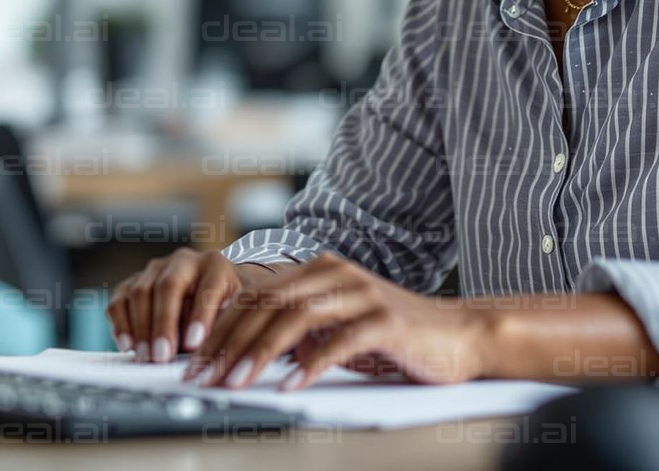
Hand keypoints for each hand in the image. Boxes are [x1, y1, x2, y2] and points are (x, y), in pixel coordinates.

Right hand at [105, 249, 280, 362]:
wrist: (211, 289)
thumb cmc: (227, 305)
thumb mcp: (237, 311)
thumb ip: (226, 327)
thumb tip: (211, 356)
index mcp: (214, 265)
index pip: (208, 286)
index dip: (200, 315)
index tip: (194, 344)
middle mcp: (183, 261)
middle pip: (168, 286)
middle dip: (163, 324)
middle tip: (162, 356)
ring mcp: (155, 269)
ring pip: (140, 292)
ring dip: (140, 328)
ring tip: (146, 357)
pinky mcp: (133, 282)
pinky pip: (120, 300)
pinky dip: (121, 324)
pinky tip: (127, 346)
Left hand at [183, 253, 490, 390]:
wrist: (461, 335)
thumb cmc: (398, 337)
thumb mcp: (340, 327)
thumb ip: (302, 330)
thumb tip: (249, 351)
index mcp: (322, 270)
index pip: (259, 296)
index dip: (223, 329)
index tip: (197, 361)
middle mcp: (339, 274)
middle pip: (269, 305)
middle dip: (230, 343)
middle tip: (203, 375)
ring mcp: (363, 294)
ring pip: (296, 319)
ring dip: (260, 354)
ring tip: (235, 382)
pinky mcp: (386, 322)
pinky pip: (339, 343)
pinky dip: (310, 367)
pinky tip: (290, 386)